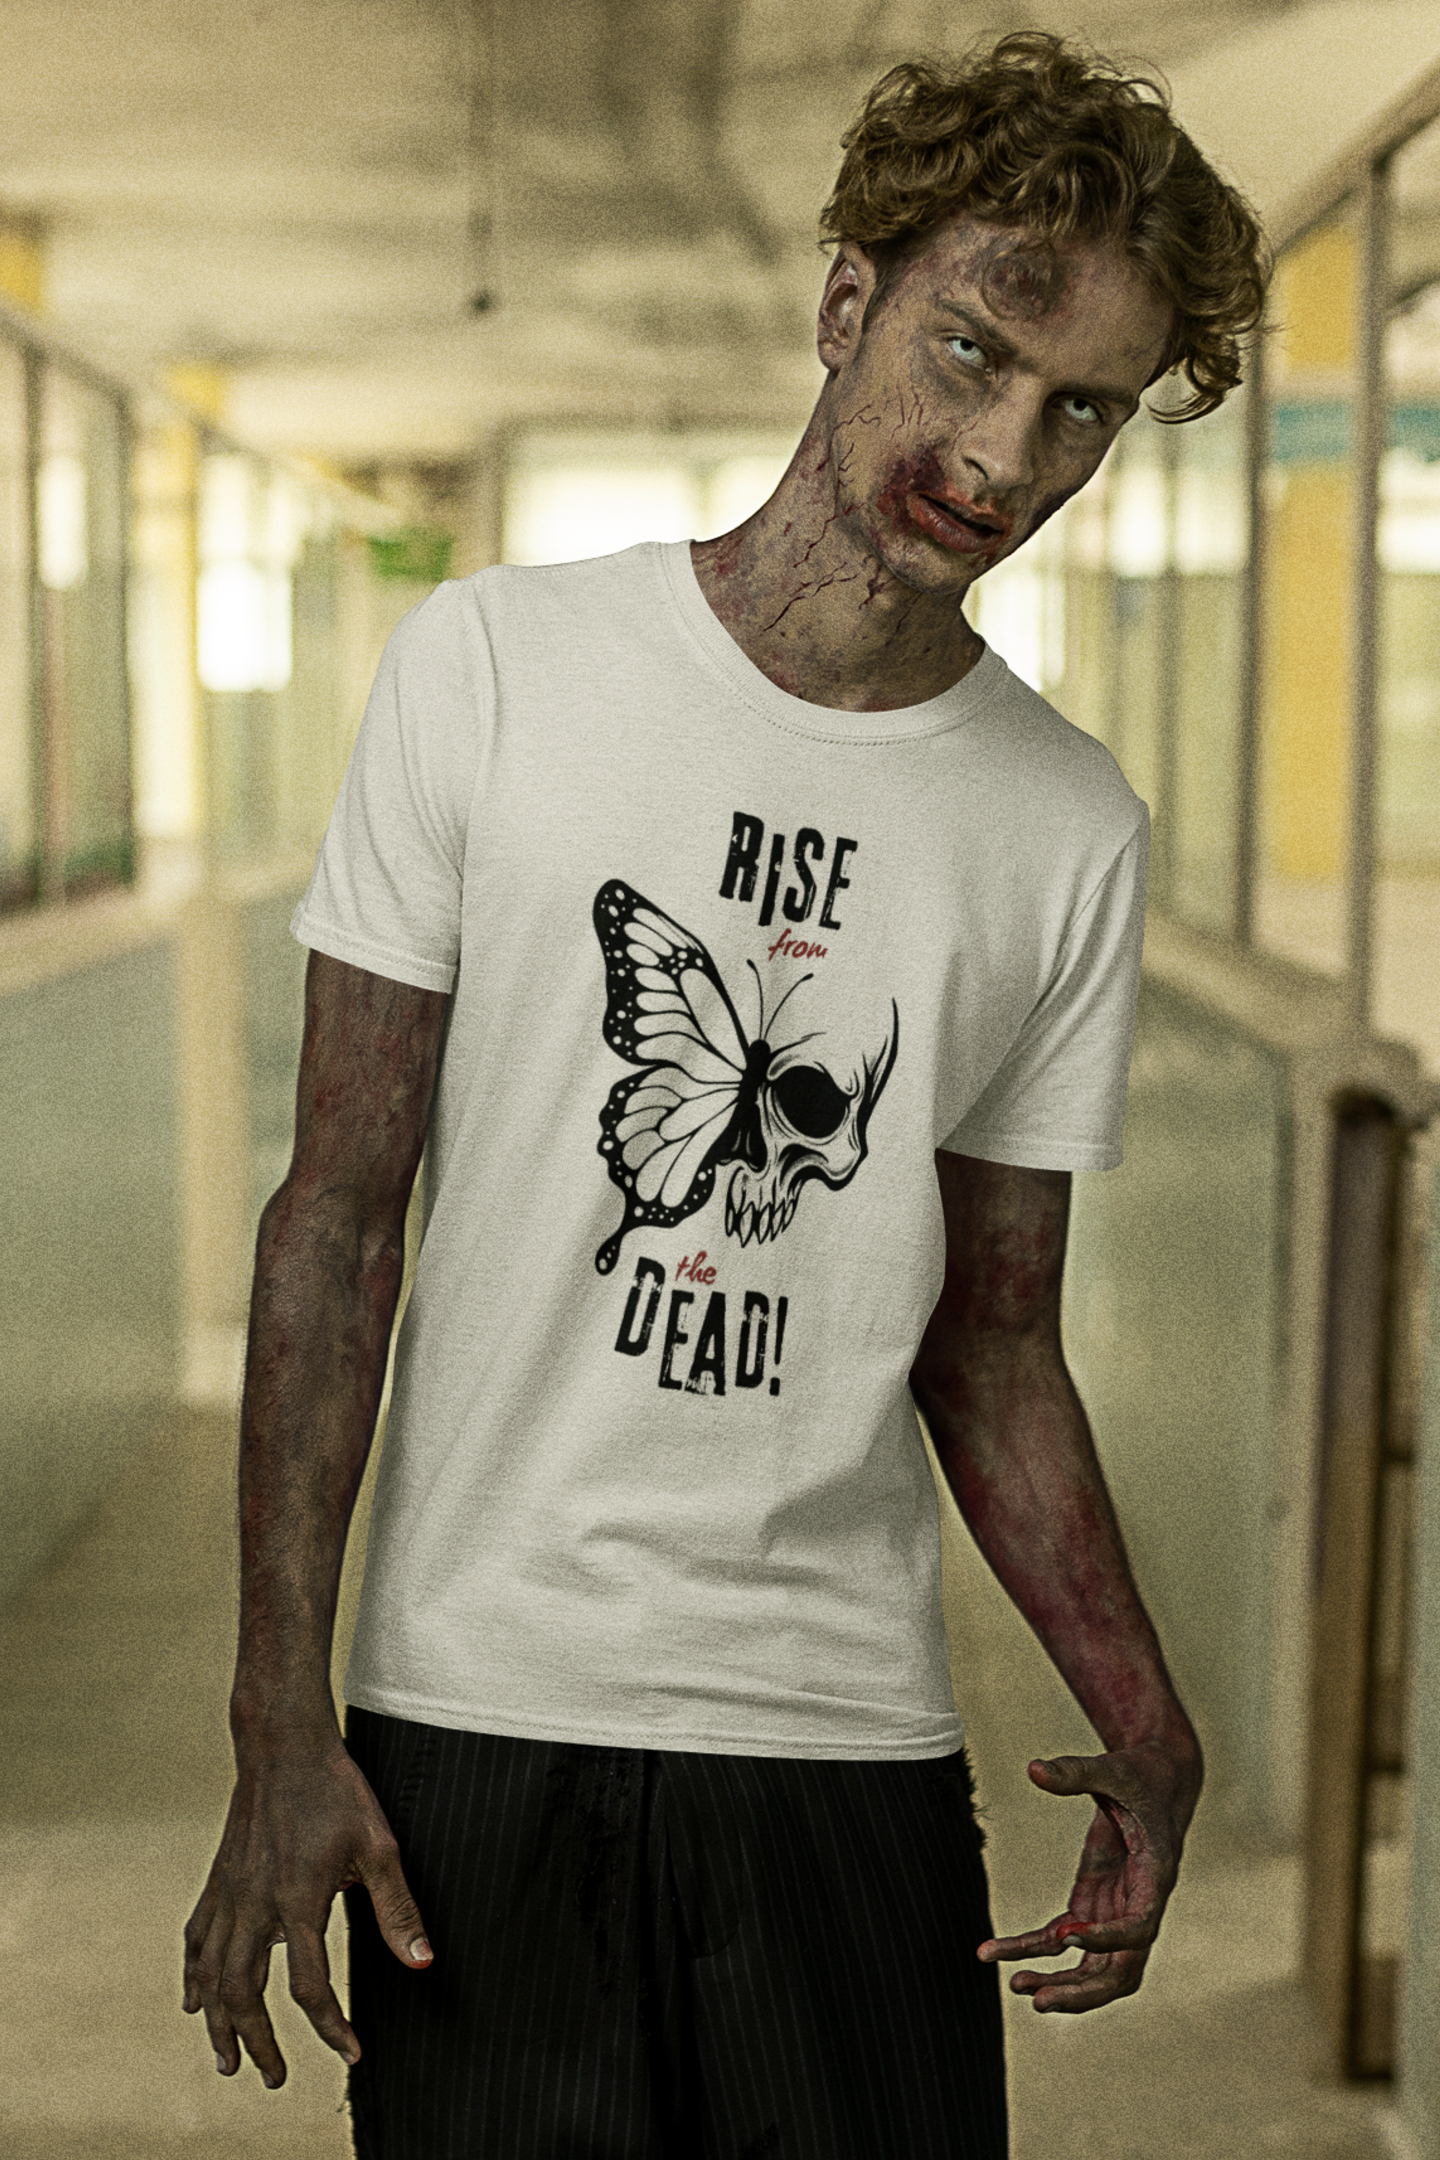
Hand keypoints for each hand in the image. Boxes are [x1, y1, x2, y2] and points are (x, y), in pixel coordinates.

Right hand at [183, 1733, 432, 2086]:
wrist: (283, 1745)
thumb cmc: (337, 1791)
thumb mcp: (379, 1846)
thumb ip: (397, 1909)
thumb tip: (423, 1963)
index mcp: (299, 1899)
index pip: (309, 1986)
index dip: (330, 2027)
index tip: (352, 2052)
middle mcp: (256, 1903)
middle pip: (245, 1994)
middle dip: (258, 2042)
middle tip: (274, 2078)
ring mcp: (230, 1892)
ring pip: (212, 1975)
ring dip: (219, 2024)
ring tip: (228, 2061)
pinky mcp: (218, 1879)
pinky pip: (196, 1939)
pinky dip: (193, 1976)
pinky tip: (195, 2001)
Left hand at [977, 1739, 1200, 2012]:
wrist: (1156, 1781)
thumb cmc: (1140, 1775)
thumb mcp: (1114, 1768)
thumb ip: (1076, 1771)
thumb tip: (1032, 1768)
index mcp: (1156, 1876)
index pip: (1140, 1928)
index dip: (1108, 1939)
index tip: (1068, 1935)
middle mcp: (1139, 1904)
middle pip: (1121, 1970)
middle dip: (1083, 1991)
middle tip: (1038, 1999)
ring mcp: (1114, 1910)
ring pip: (1094, 1969)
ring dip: (1060, 1985)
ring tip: (1016, 1985)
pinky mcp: (1091, 1904)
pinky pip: (1061, 1939)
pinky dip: (1029, 1949)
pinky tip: (993, 1952)